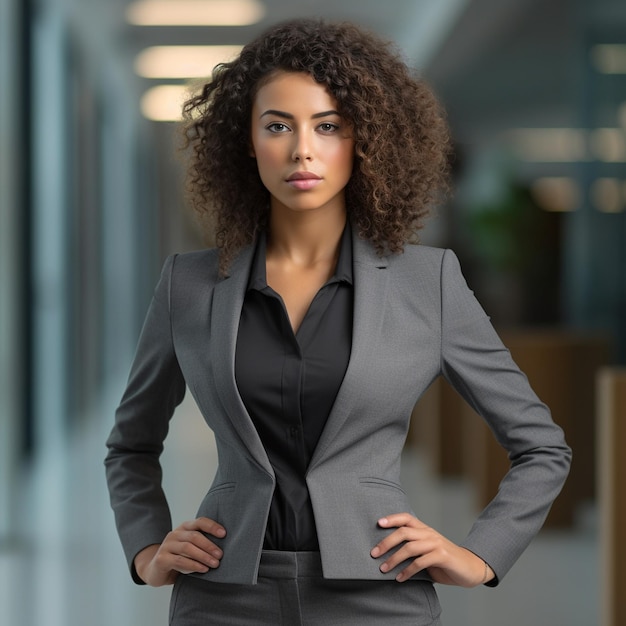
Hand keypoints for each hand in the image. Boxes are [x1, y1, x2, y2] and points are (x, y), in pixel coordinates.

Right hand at [134, 517, 225, 586]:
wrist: (156, 571)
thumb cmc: (179, 559)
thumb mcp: (191, 549)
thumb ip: (202, 545)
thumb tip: (224, 548)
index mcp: (184, 528)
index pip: (200, 522)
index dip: (212, 526)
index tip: (224, 534)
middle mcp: (175, 534)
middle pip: (195, 536)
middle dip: (209, 545)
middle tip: (221, 555)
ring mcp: (167, 545)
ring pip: (188, 548)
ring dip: (203, 556)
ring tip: (215, 564)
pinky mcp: (161, 559)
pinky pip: (179, 561)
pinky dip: (193, 565)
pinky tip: (203, 569)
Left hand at [370, 512, 493, 586]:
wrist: (470, 568)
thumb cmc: (444, 561)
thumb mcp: (427, 551)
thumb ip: (413, 550)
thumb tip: (388, 555)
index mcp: (425, 529)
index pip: (406, 518)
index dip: (392, 518)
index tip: (378, 523)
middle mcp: (429, 534)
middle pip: (403, 532)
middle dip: (386, 542)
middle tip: (373, 553)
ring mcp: (436, 544)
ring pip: (410, 547)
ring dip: (394, 559)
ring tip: (383, 569)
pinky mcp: (442, 556)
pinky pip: (420, 562)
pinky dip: (407, 571)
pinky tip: (400, 578)